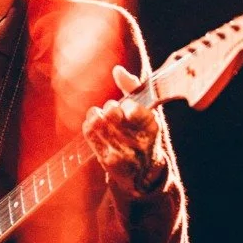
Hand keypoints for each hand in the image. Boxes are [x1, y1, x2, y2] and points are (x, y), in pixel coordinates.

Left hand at [82, 65, 166, 195]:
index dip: (127, 106)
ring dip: (98, 116)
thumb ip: (133, 87)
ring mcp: (123, 154)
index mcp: (152, 126)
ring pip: (99, 123)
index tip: (127, 108)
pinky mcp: (108, 162)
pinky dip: (89, 126)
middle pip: (113, 114)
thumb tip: (117, 69)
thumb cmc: (142, 132)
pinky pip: (90, 136)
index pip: (134, 109)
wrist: (143, 172)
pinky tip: (93, 126)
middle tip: (113, 111)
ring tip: (101, 117)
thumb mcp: (145, 109)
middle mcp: (139, 142)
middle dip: (111, 109)